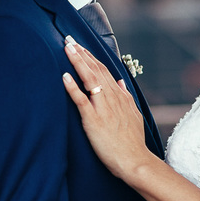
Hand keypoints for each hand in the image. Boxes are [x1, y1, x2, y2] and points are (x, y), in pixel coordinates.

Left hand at [62, 36, 148, 183]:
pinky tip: (64, 76)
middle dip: (81, 53)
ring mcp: (103, 108)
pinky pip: (81, 101)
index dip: (90, 56)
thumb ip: (126, 96)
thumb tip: (120, 81)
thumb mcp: (134, 114)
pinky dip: (72, 88)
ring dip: (77, 62)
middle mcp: (112, 98)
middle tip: (68, 38)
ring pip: (89, 79)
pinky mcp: (94, 121)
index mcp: (119, 96)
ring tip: (67, 48)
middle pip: (95, 70)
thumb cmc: (132, 142)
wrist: (135, 161)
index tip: (79, 45)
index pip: (103, 70)